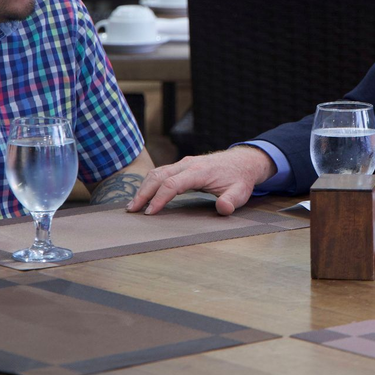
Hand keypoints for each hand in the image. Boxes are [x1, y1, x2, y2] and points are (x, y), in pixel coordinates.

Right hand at [126, 146, 276, 215]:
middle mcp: (188, 164)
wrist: (243, 162)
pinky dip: (149, 183)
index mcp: (199, 171)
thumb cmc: (239, 179)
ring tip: (133, 205)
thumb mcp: (241, 192)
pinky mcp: (182, 166)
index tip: (150, 213)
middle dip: (143, 193)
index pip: (172, 184)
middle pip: (158, 176)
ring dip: (143, 188)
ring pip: (157, 172)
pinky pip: (161, 172)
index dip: (159, 198)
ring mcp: (183, 163)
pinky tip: (143, 195)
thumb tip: (223, 208)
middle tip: (132, 210)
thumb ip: (231, 201)